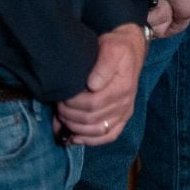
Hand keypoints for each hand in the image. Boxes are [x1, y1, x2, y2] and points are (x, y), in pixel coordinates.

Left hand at [55, 23, 144, 145]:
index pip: (92, 105)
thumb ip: (103, 65)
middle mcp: (126, 103)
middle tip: (59, 104)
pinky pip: (109, 136)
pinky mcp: (123, 117)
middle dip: (69, 114)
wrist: (130, 49)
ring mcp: (125, 112)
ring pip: (97, 131)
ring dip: (76, 128)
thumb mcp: (111, 48)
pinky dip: (91, 141)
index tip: (62, 95)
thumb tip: (93, 85)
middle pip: (91, 119)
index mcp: (123, 88)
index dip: (72, 104)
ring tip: (63, 117)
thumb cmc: (117, 47)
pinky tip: (75, 138)